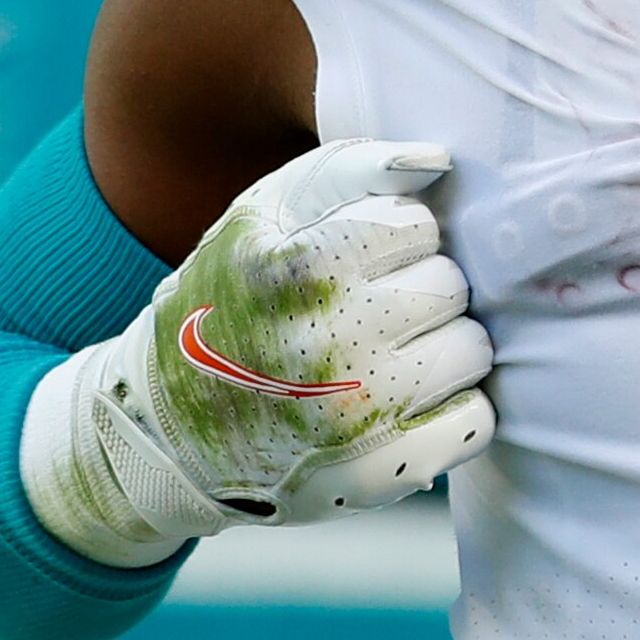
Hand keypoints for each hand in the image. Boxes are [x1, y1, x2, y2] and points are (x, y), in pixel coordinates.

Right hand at [22, 140, 495, 568]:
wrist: (164, 428)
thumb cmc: (228, 302)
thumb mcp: (261, 215)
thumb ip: (352, 168)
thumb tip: (437, 162)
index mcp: (299, 271)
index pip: (419, 225)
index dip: (398, 237)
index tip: (363, 259)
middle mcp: (327, 345)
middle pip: (451, 286)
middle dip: (422, 290)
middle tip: (376, 309)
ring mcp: (353, 419)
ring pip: (474, 350)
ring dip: (443, 348)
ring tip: (389, 354)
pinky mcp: (375, 478)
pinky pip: (476, 421)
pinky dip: (453, 410)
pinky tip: (407, 402)